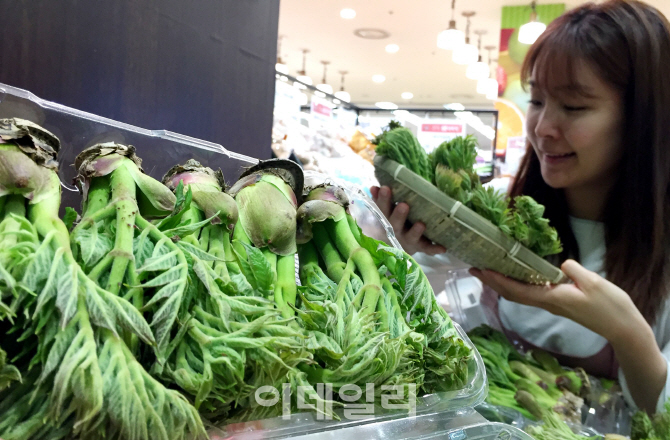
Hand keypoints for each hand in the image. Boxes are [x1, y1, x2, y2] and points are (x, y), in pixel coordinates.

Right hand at [370, 185, 445, 255]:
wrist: (396, 248)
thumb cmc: (393, 222)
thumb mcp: (386, 212)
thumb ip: (381, 199)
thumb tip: (375, 187)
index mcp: (387, 220)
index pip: (383, 209)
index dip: (383, 200)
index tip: (386, 188)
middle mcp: (396, 231)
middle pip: (396, 224)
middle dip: (399, 215)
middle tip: (404, 205)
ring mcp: (408, 241)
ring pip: (411, 237)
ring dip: (416, 232)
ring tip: (421, 224)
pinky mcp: (420, 247)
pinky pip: (427, 249)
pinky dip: (434, 249)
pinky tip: (443, 248)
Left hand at [469, 259, 642, 344]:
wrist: (621, 327)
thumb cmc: (609, 306)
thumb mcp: (594, 283)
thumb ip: (575, 271)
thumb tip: (561, 263)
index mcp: (551, 298)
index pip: (516, 289)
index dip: (497, 280)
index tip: (481, 270)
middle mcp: (546, 303)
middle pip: (512, 293)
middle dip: (492, 282)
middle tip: (475, 269)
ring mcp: (551, 304)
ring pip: (519, 295)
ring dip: (501, 284)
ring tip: (488, 271)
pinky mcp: (557, 303)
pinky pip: (530, 294)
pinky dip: (516, 285)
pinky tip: (514, 277)